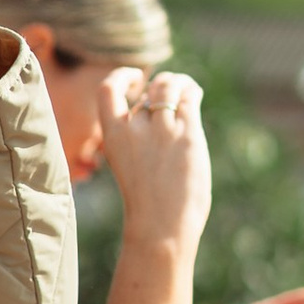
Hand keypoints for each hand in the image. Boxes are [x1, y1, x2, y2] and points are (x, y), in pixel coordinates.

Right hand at [99, 70, 209, 249]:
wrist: (161, 226)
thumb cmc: (147, 204)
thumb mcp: (128, 164)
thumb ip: (137, 137)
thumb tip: (157, 109)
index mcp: (113, 137)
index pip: (108, 90)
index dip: (122, 77)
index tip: (134, 78)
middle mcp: (135, 128)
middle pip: (149, 90)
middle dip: (160, 86)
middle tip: (170, 95)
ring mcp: (162, 130)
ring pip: (170, 87)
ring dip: (178, 84)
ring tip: (186, 91)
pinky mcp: (187, 135)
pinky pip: (190, 97)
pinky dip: (192, 91)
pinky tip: (195, 95)